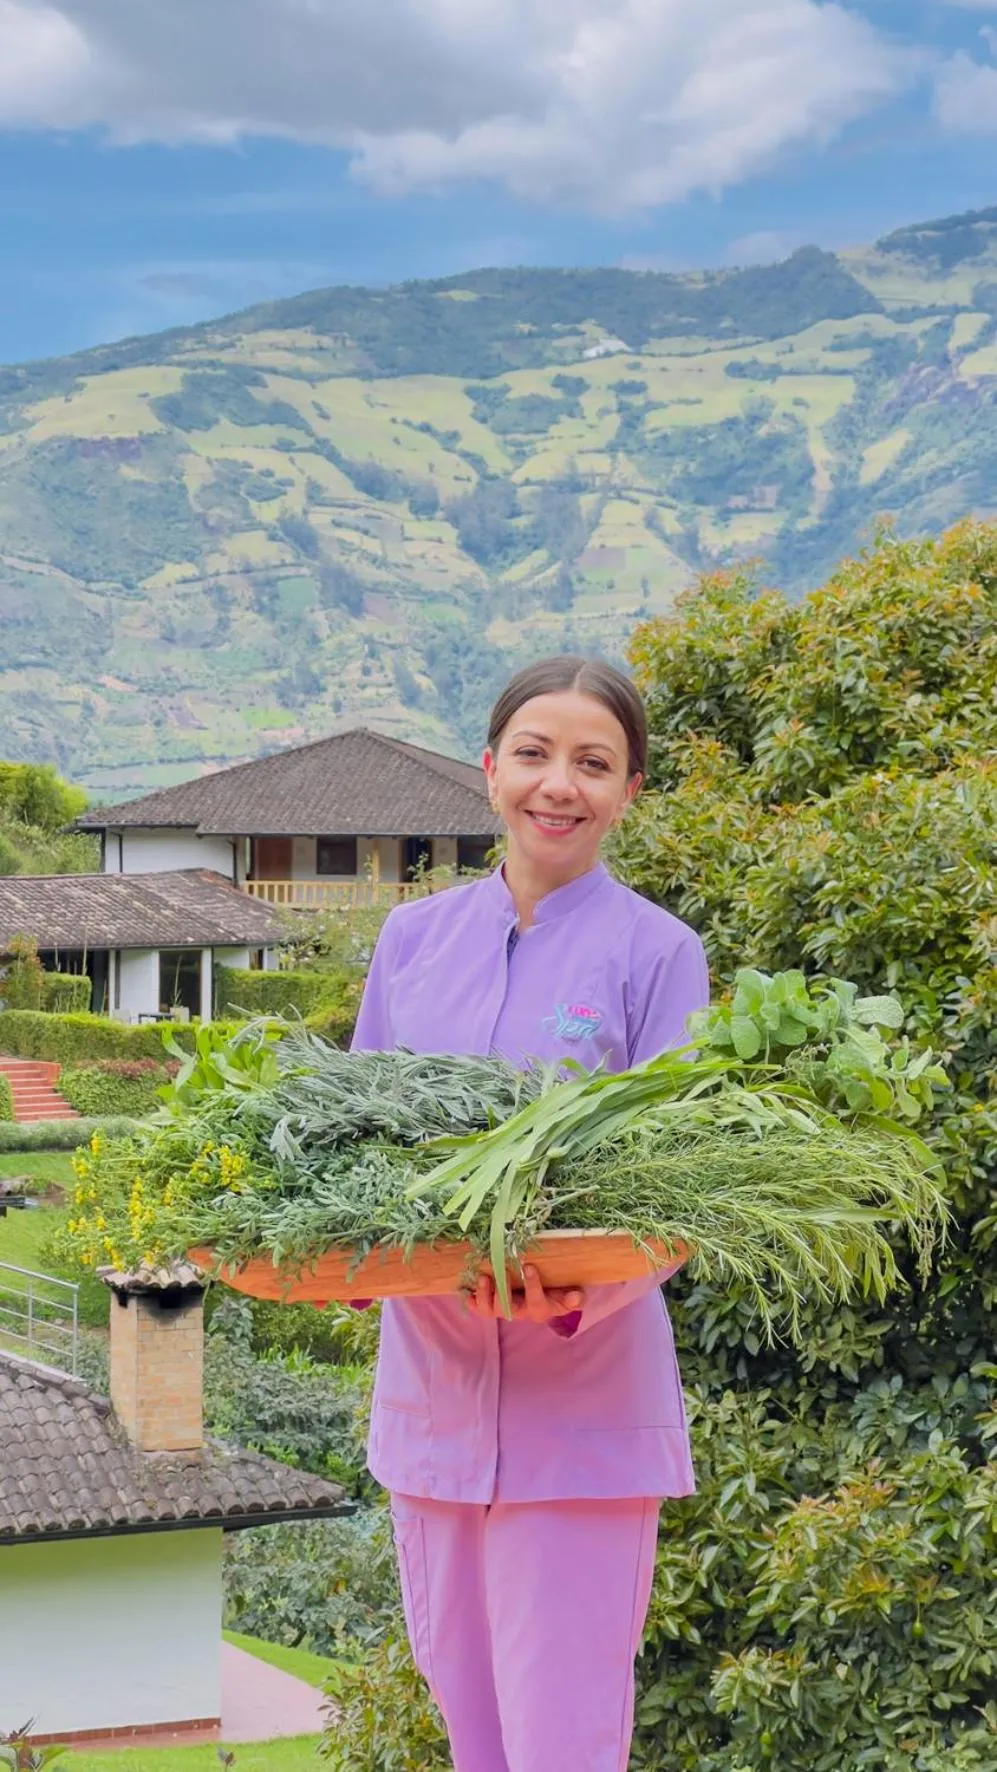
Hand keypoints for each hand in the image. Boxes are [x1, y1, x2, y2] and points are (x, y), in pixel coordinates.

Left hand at [464, 1265, 585, 1322]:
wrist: (548, 1298)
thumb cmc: (559, 1294)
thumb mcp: (570, 1296)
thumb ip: (574, 1299)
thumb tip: (576, 1297)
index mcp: (540, 1309)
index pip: (536, 1302)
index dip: (532, 1286)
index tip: (529, 1266)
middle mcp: (521, 1312)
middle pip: (508, 1309)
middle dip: (502, 1293)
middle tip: (500, 1271)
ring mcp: (505, 1309)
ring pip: (491, 1310)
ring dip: (485, 1295)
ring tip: (482, 1278)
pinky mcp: (493, 1304)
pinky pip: (480, 1308)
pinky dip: (472, 1302)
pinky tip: (467, 1293)